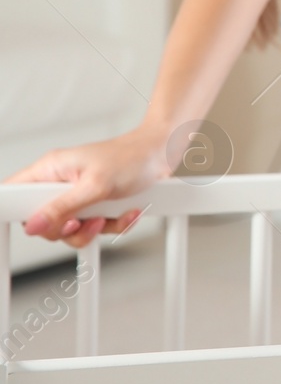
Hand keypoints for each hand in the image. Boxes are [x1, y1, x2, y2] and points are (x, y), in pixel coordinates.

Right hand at [4, 129, 172, 247]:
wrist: (162, 154)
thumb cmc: (131, 158)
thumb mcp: (96, 186)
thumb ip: (63, 207)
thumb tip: (33, 225)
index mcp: (50, 170)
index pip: (14, 194)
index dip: (23, 214)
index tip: (42, 223)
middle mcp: (60, 183)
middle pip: (43, 221)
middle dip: (67, 228)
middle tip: (84, 220)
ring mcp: (78, 195)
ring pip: (70, 229)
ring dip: (94, 229)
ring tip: (108, 216)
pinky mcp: (96, 205)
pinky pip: (94, 227)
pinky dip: (113, 225)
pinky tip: (127, 213)